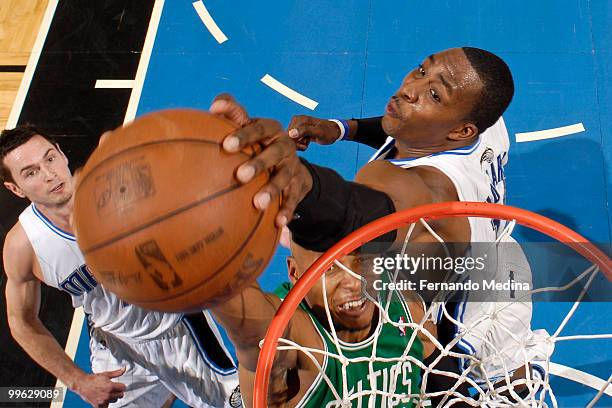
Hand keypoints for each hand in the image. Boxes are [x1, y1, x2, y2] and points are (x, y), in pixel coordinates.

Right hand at [73, 368, 126, 406]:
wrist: (82, 384)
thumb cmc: (93, 379)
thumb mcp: (106, 374)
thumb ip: (116, 373)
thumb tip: (124, 369)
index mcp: (110, 386)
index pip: (123, 388)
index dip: (121, 386)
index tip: (119, 385)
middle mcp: (107, 394)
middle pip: (120, 395)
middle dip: (118, 391)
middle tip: (113, 389)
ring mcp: (103, 401)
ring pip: (115, 400)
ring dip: (113, 397)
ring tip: (108, 393)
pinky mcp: (98, 405)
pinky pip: (106, 406)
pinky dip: (106, 404)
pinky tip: (104, 399)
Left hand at [209, 95, 312, 226]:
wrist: (287, 161)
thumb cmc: (256, 141)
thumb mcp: (247, 125)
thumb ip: (231, 112)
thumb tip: (213, 107)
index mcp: (271, 129)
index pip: (258, 128)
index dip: (244, 135)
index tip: (226, 145)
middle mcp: (284, 146)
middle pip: (274, 153)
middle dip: (259, 164)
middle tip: (240, 176)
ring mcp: (292, 167)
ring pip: (284, 178)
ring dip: (272, 191)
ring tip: (257, 204)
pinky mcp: (298, 186)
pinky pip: (293, 200)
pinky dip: (286, 211)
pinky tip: (278, 224)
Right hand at [287, 115, 340, 150]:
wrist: (335, 131)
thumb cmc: (328, 132)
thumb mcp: (319, 132)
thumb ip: (305, 131)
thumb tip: (291, 134)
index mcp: (300, 119)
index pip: (289, 134)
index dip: (295, 143)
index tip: (305, 146)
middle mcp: (297, 120)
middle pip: (289, 136)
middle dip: (297, 144)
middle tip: (306, 145)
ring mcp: (298, 125)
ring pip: (292, 139)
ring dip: (299, 144)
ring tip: (307, 143)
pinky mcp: (300, 130)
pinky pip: (295, 139)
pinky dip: (300, 143)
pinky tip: (307, 142)